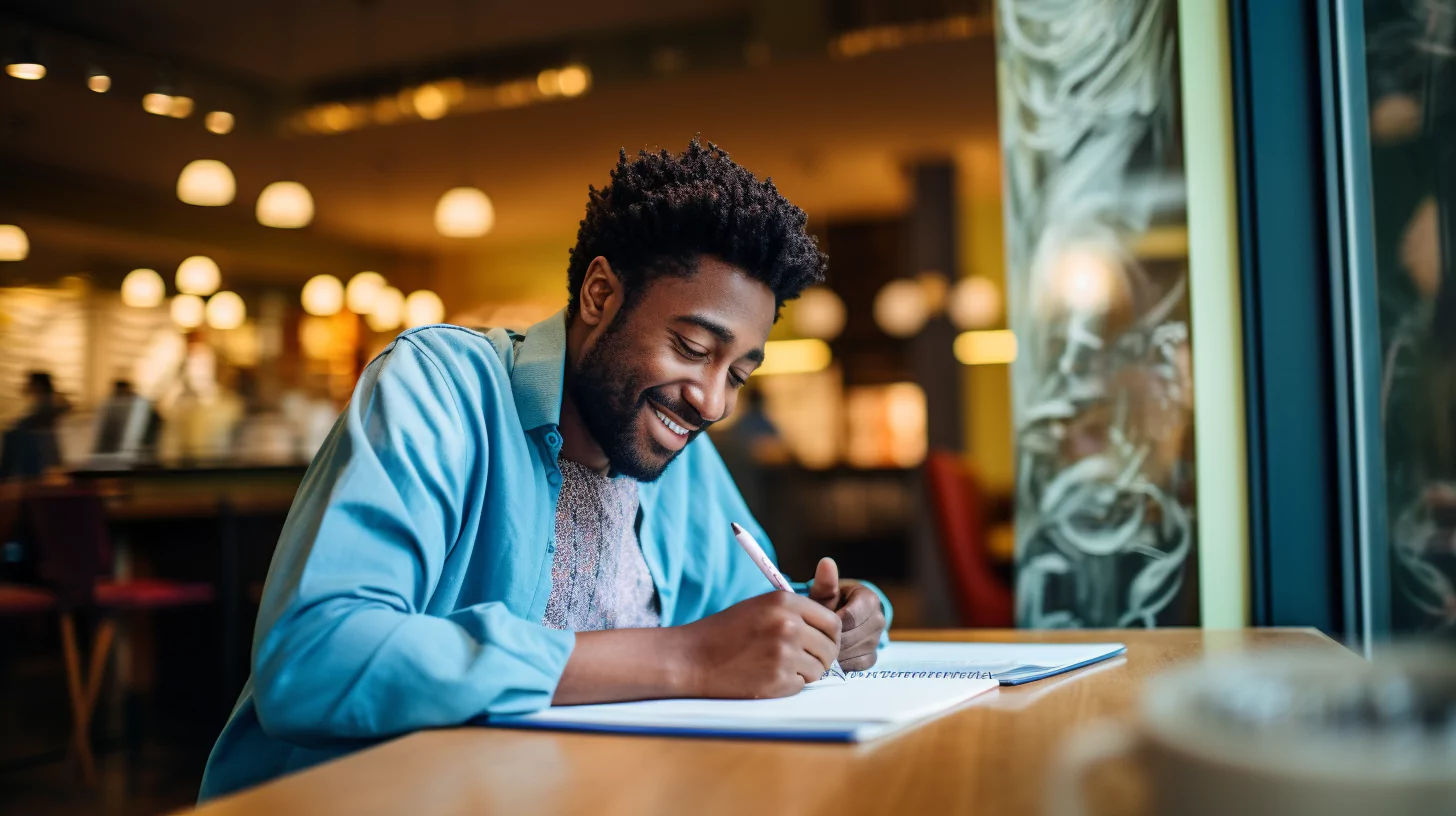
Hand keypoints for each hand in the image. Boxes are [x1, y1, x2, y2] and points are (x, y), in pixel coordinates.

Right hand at [675, 590, 840, 698]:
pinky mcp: (777, 681)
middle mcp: (788, 625)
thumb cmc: (725, 632)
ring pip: (818, 669)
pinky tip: (766, 676)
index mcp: (785, 602)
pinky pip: (800, 685)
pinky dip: (788, 685)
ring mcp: (784, 654)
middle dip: (821, 657)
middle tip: (801, 660)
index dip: (829, 636)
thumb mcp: (760, 607)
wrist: (692, 658)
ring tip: (777, 666)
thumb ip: (795, 612)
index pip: (832, 623)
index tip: (821, 644)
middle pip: (830, 648)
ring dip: (804, 672)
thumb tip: (833, 629)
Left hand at [808, 558, 885, 671]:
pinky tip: (827, 656)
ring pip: (853, 652)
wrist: (837, 617)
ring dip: (834, 653)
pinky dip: (841, 663)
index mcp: (870, 599)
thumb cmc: (829, 602)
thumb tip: (826, 562)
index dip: (830, 624)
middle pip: (852, 637)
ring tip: (817, 647)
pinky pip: (856, 664)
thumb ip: (825, 583)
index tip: (814, 624)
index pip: (850, 618)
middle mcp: (879, 619)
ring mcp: (877, 639)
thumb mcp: (824, 593)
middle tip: (811, 639)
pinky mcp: (872, 657)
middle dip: (831, 639)